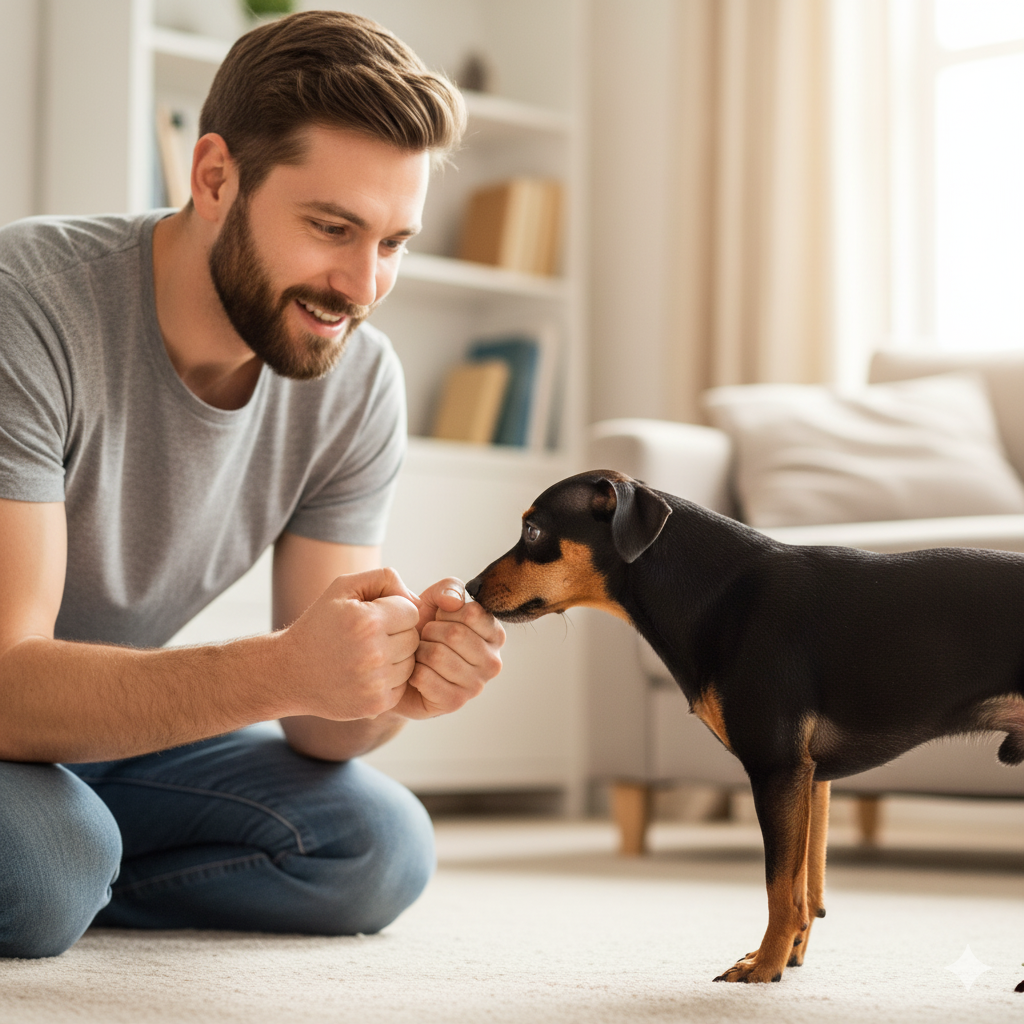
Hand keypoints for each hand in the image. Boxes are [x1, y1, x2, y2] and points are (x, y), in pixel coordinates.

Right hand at [275, 567, 420, 720]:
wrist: (290, 671)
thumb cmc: (320, 624)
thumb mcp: (343, 587)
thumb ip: (384, 578)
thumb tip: (418, 599)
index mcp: (368, 621)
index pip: (412, 611)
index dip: (395, 611)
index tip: (374, 616)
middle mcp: (374, 653)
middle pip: (414, 638)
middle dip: (397, 634)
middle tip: (369, 637)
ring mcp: (375, 682)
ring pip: (411, 663)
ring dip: (395, 658)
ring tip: (367, 655)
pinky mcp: (376, 704)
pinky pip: (403, 685)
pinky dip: (389, 680)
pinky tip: (366, 674)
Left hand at [392, 577, 505, 719]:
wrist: (400, 665)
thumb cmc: (424, 630)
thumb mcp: (436, 600)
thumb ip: (449, 589)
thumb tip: (454, 603)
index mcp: (495, 634)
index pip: (472, 613)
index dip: (446, 612)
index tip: (441, 620)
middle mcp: (493, 662)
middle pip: (455, 634)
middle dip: (430, 632)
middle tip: (426, 639)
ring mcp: (476, 686)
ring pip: (438, 656)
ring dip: (420, 652)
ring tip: (421, 655)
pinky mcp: (455, 702)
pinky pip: (425, 678)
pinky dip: (412, 672)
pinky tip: (416, 673)